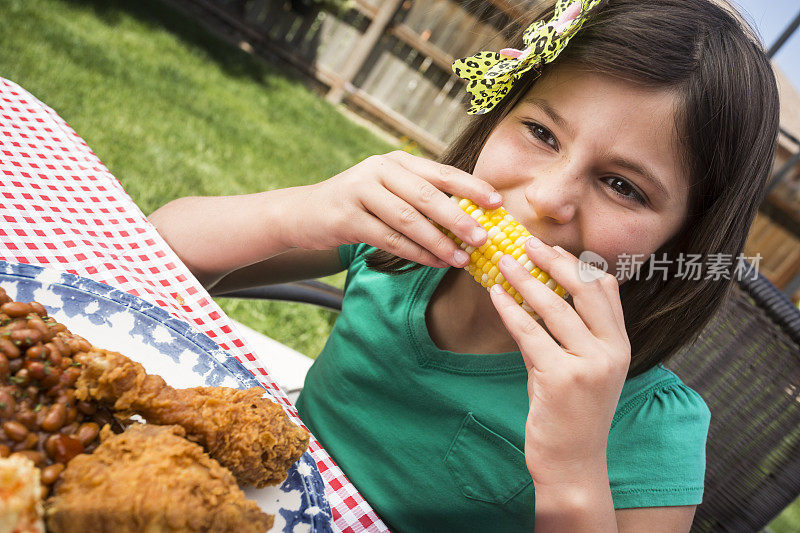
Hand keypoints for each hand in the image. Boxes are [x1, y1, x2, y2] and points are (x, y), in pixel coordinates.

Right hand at [287, 151, 501, 267]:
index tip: (497, 202)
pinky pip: (389, 239)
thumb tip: (470, 218)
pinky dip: (415, 253)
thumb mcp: (388, 190)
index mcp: (396, 161)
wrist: (304, 213)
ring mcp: (360, 192)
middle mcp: (379, 170)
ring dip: (439, 242)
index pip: (441, 172)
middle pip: (427, 195)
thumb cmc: (358, 204)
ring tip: (461, 258)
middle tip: (483, 237)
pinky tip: (434, 263)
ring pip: (408, 220)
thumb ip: (421, 197)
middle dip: (459, 218)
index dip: (471, 187)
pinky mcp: (347, 218)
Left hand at [488, 238, 630, 486]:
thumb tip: (537, 293)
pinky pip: (529, 333)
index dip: (576, 263)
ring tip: (503, 262)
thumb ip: (565, 334)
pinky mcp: (561, 379)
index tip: (552, 247)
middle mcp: (611, 351)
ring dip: (524, 279)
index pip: (604, 290)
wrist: (573, 464)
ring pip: (553, 308)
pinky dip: (509, 309)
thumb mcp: (577, 368)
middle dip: (553, 261)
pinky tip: (495, 294)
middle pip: (583, 290)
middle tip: (526, 242)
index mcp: (620, 345)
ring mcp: (589, 365)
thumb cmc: (570, 414)